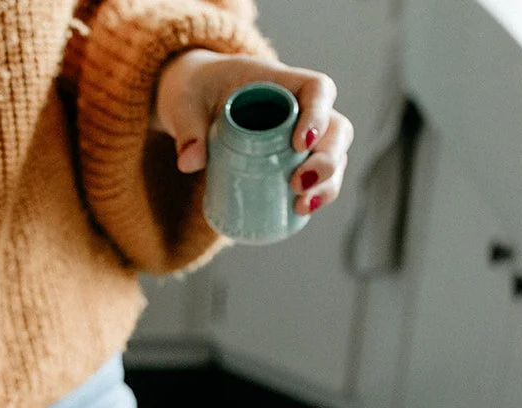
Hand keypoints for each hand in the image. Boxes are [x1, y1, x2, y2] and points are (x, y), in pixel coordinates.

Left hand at [154, 50, 354, 215]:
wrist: (193, 101)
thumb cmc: (194, 91)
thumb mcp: (185, 102)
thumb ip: (187, 127)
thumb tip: (189, 163)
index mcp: (282, 82)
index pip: (318, 90)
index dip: (318, 115)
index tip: (300, 144)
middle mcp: (301, 107)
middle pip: (336, 129)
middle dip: (327, 159)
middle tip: (298, 184)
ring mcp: (302, 135)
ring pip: (334, 156)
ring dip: (327, 184)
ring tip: (301, 205)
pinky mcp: (294, 160)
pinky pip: (317, 177)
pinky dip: (315, 195)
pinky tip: (299, 212)